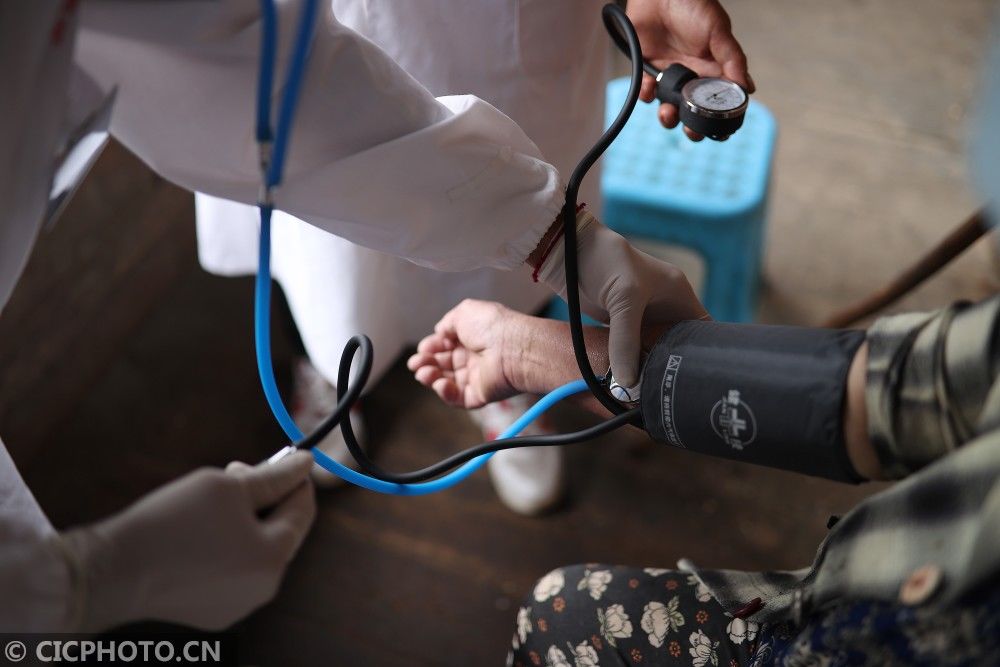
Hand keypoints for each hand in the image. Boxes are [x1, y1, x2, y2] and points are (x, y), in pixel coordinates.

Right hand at [59, 452, 315, 630]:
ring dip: (245, 520)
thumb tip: (306, 464)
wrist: (112, 571)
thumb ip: (273, 477)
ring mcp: (237, 605)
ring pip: (256, 550)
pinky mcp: (212, 612)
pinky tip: (198, 532)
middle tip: (237, 472)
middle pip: (281, 531)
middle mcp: (263, 589)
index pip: (303, 510)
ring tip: (213, 501)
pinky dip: (226, 546)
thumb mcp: (227, 486)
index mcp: (273, 559)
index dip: (295, 479)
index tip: (283, 457)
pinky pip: (233, 570)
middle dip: (265, 498)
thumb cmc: (171, 523)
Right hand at [407, 300, 523, 408]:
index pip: (444, 346)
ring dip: (431, 378)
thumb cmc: (492, 326)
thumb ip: (448, 323)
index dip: (431, 347)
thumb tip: (439, 332)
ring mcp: (476, 377)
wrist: (512, 347)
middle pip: (442, 365)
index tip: (423, 348)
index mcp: (470, 338)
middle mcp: (473, 358)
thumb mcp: (464, 312)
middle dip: (426, 363)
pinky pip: (457, 398)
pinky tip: (440, 383)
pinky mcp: (479, 395)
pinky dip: (445, 392)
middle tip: (415, 363)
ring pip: (446, 382)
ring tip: (424, 373)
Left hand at [536, 210, 706, 388]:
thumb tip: (628, 381)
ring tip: (652, 395)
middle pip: (679, 347)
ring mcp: (642, 319)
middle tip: (671, 394)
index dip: (706, 353)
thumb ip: (627, 340)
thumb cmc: (606, 262)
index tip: (700, 378)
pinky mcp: (621, 327)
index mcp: (678, 295)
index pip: (704, 330)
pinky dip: (630, 367)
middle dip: (675, 368)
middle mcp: (665, 308)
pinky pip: (631, 353)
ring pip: (654, 353)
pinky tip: (629, 385)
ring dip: (651, 371)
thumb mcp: (625, 298)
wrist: (569, 252)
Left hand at [627, 0, 753, 138]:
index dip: (717, 118)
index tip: (717, 131)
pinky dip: (647, 93)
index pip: (717, 101)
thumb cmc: (693, 5)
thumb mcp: (719, 31)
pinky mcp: (647, 69)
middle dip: (692, 125)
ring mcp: (668, 74)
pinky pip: (646, 90)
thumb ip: (732, 60)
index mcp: (712, 70)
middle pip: (692, 111)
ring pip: (667, 106)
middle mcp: (691, 76)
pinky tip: (651, 86)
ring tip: (668, 114)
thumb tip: (748, 88)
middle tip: (692, 131)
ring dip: (667, 116)